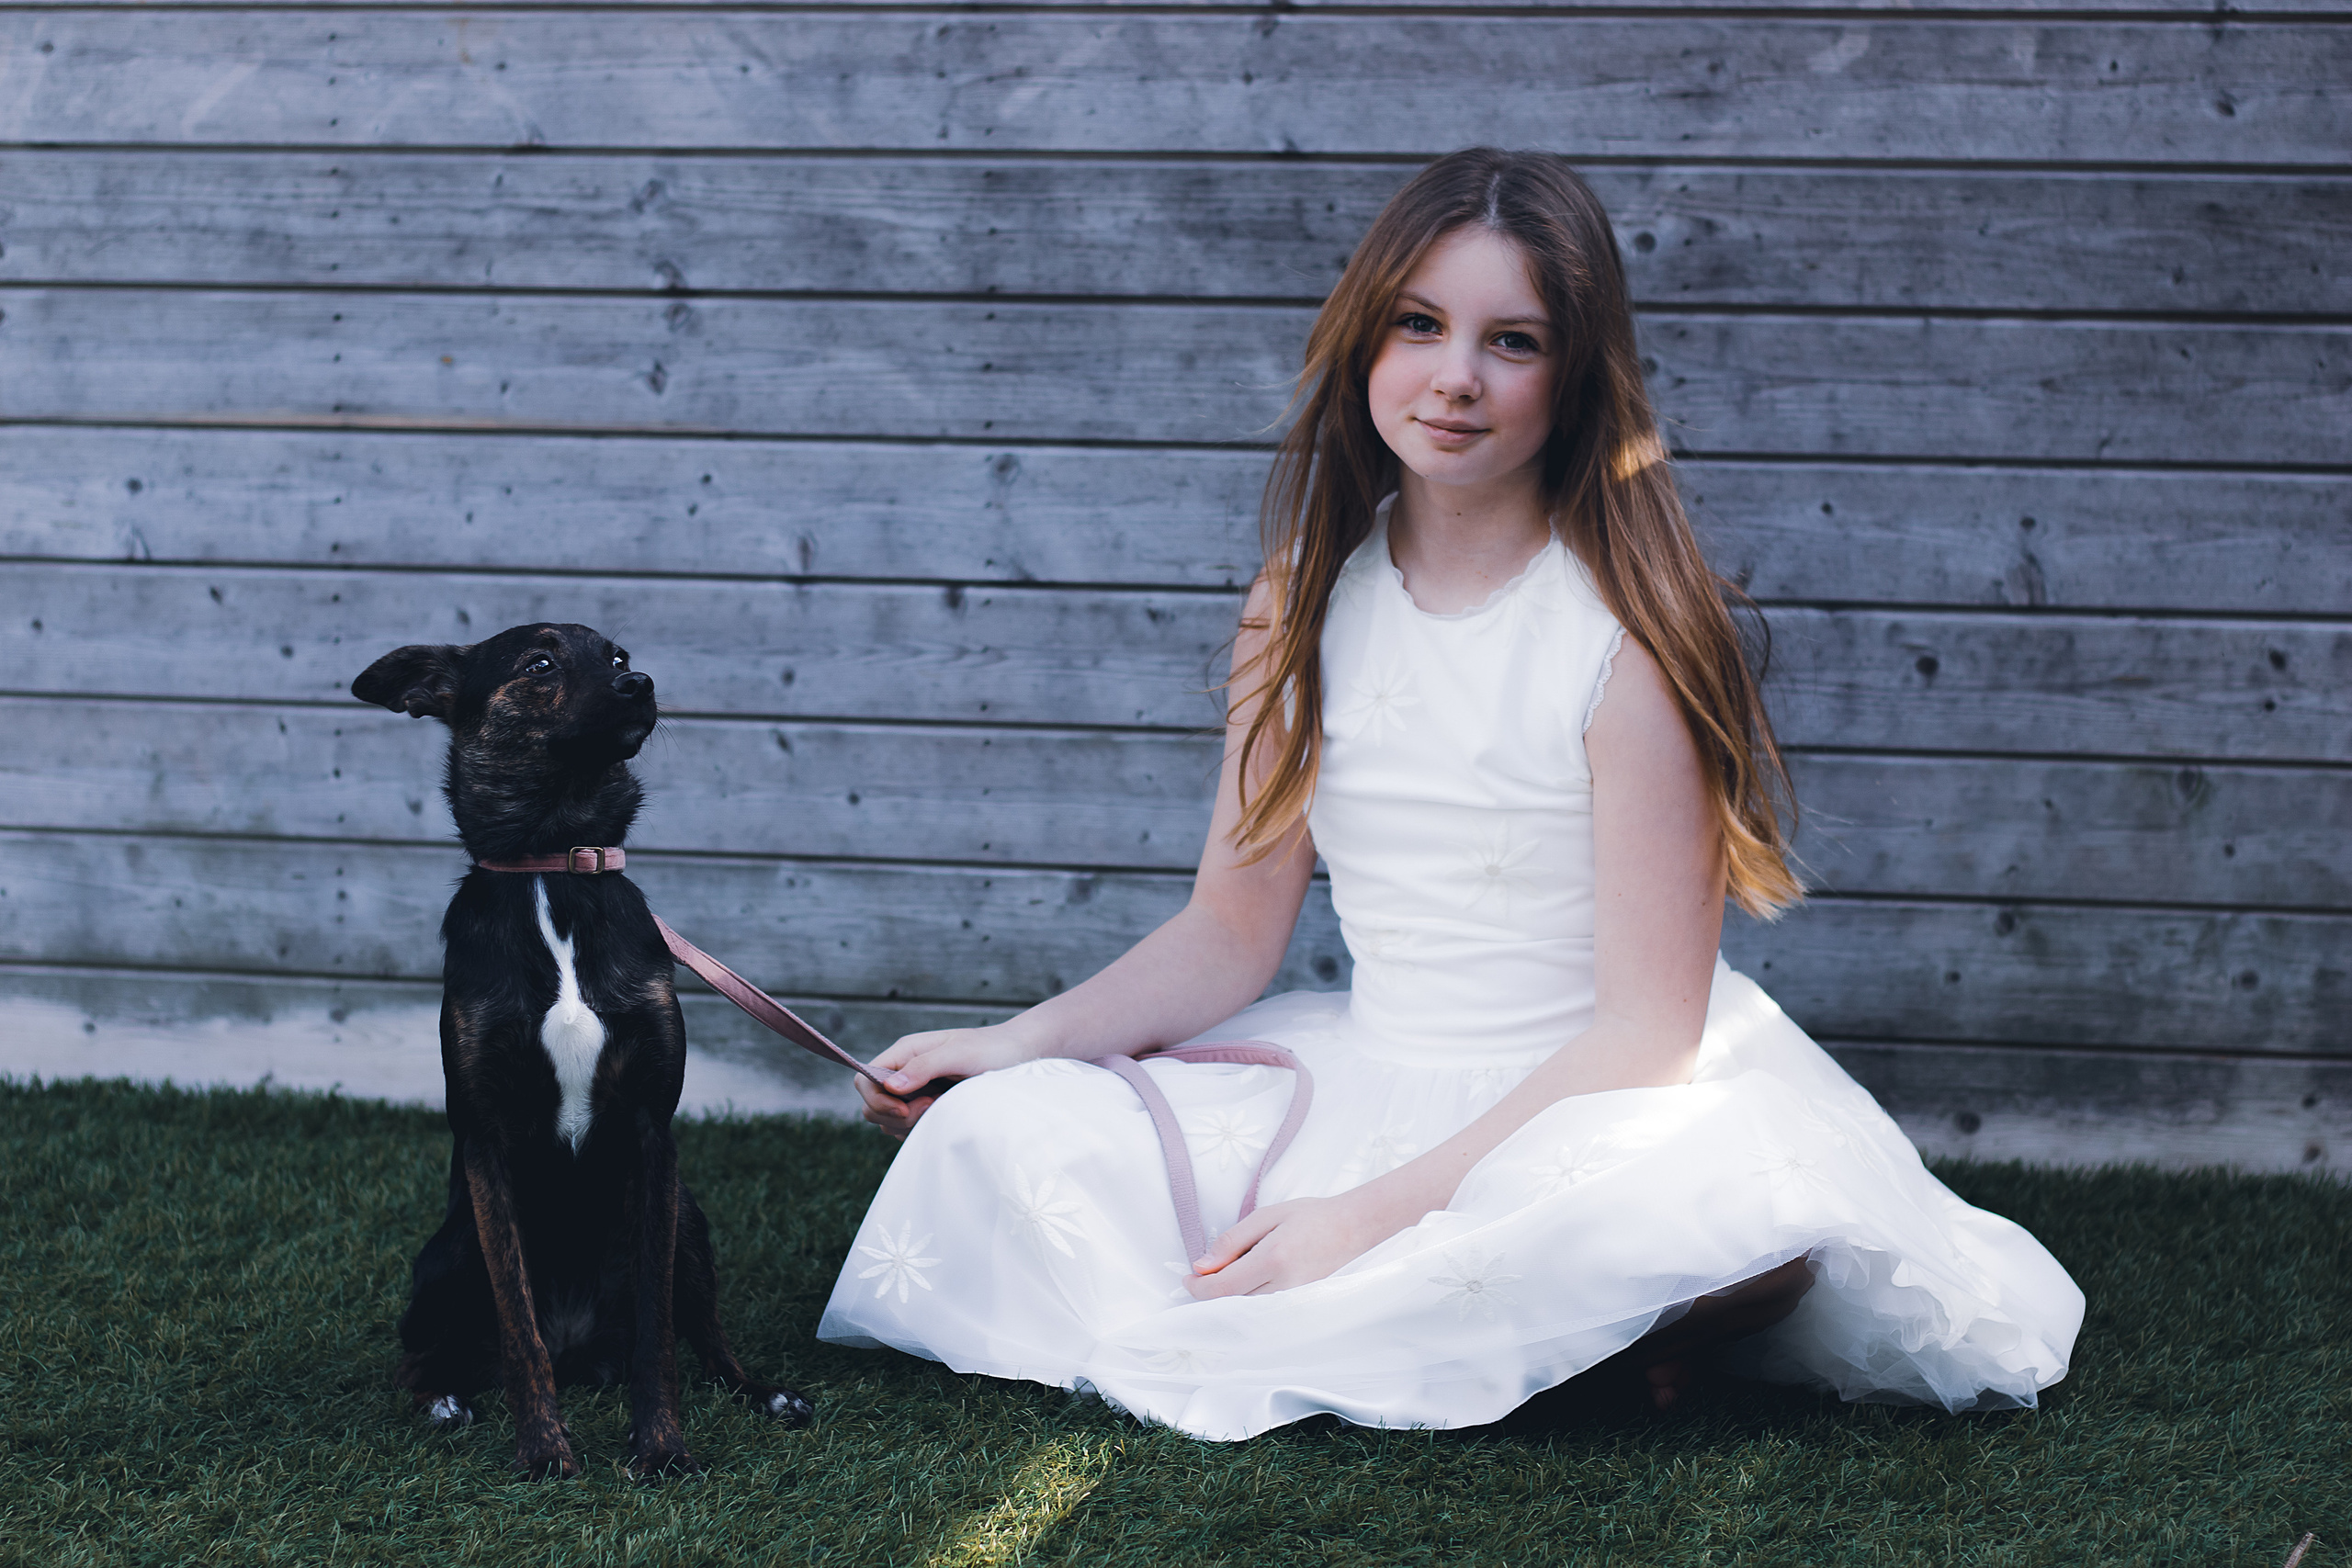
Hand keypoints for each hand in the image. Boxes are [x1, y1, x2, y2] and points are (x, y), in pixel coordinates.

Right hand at [854, 1021, 1051, 1139]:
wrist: (1020, 1056)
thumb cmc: (991, 1048)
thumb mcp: (959, 1054)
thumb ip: (924, 1067)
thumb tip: (891, 1086)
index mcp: (905, 1053)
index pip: (865, 1079)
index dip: (877, 1099)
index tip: (905, 1110)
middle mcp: (905, 1073)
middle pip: (871, 1105)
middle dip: (895, 1116)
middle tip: (932, 1108)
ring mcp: (915, 1093)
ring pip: (889, 1122)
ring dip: (911, 1125)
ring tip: (944, 1108)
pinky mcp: (928, 1110)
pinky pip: (908, 1130)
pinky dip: (921, 1131)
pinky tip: (946, 1117)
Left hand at [1183, 1190, 1417, 1299]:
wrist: (1355, 1227)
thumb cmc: (1311, 1216)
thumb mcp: (1267, 1216)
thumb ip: (1232, 1241)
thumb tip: (1201, 1267)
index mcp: (1272, 1260)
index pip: (1222, 1288)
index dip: (1197, 1288)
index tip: (1187, 1277)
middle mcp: (1284, 1287)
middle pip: (1231, 1304)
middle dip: (1211, 1292)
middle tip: (1206, 1272)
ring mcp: (1295, 1301)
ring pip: (1246, 1312)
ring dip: (1230, 1298)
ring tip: (1233, 1272)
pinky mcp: (1301, 1308)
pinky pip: (1264, 1312)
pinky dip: (1249, 1302)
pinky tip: (1250, 1283)